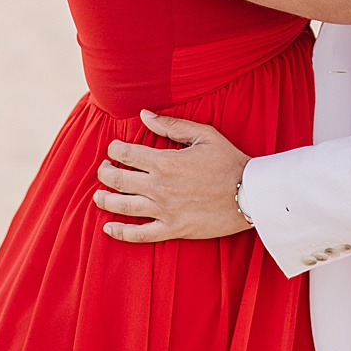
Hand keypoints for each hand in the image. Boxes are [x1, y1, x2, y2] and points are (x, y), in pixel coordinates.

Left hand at [94, 111, 250, 242]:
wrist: (252, 195)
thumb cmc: (230, 162)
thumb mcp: (203, 135)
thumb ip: (171, 125)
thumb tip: (143, 115)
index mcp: (164, 161)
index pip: (125, 153)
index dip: (114, 150)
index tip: (114, 150)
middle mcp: (159, 187)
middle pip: (118, 180)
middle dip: (105, 173)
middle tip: (104, 170)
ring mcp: (165, 210)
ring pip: (123, 206)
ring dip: (105, 200)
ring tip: (97, 196)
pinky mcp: (174, 229)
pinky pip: (141, 235)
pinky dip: (121, 232)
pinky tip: (108, 228)